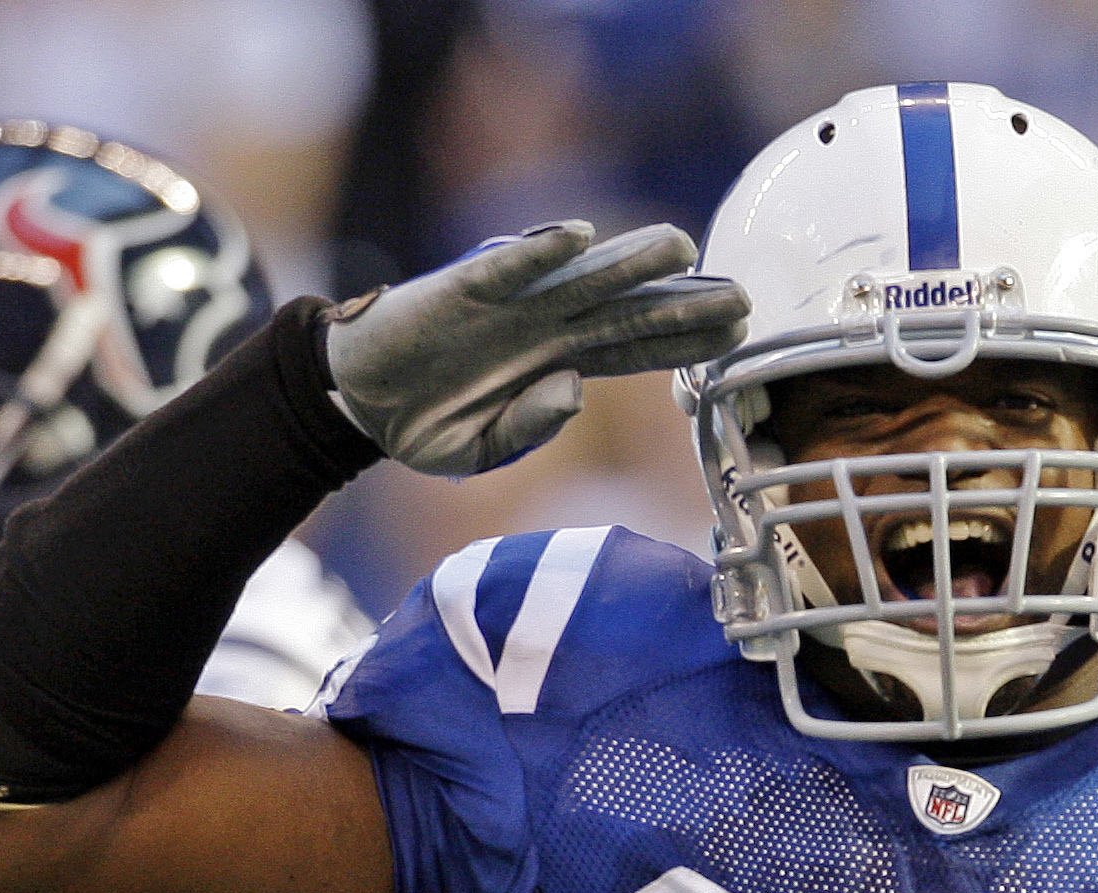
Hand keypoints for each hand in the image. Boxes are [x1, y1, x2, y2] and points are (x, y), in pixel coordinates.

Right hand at [322, 223, 748, 477]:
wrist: (355, 399)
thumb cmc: (422, 423)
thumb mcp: (478, 452)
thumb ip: (526, 428)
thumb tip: (571, 389)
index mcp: (555, 365)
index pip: (636, 351)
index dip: (685, 342)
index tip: (739, 338)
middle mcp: (544, 328)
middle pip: (627, 312)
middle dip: (683, 304)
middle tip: (743, 295)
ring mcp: (509, 305)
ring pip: (581, 280)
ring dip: (630, 263)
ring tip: (680, 247)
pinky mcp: (463, 288)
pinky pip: (507, 266)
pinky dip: (538, 249)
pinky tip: (578, 235)